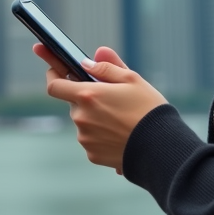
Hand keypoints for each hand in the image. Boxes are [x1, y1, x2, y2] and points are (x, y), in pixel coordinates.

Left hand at [33, 43, 168, 173]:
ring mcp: (85, 138)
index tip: (55, 71)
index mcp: (87, 95)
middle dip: (87, 98)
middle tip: (110, 99)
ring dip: (95, 118)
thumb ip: (107, 67)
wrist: (160, 147)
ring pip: (84, 122)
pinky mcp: (92, 155)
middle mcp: (81, 117)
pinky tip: (121, 134)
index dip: (53, 75)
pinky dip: (101, 135)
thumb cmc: (148, 109)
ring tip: (121, 119)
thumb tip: (88, 60)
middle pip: (74, 103)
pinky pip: (91, 140)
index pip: (54, 85)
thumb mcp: (132, 79)